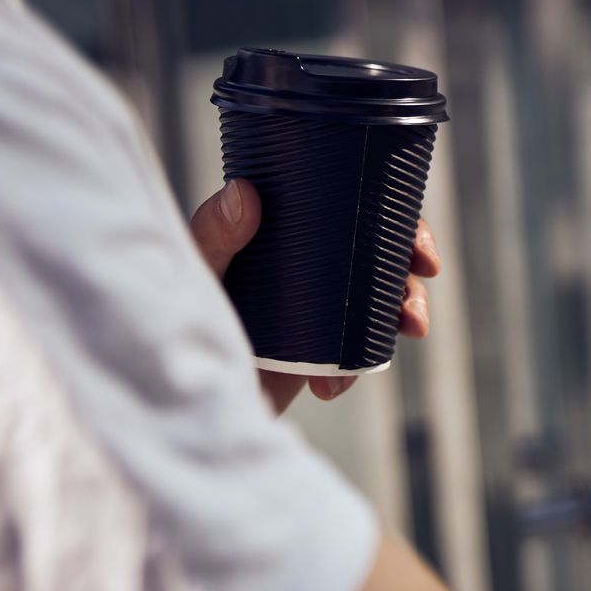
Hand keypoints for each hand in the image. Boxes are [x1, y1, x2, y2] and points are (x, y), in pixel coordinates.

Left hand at [189, 178, 441, 414]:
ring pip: (375, 307)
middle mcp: (306, 268)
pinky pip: (351, 356)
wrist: (173, 399)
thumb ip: (214, 236)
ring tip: (399, 340)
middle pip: (378, 261)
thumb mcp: (194, 271)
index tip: (421, 252)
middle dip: (409, 285)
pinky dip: (356, 370)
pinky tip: (333, 386)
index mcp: (285, 234)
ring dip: (398, 320)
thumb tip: (246, 191)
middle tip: (414, 313)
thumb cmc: (169, 323)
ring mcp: (312, 313)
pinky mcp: (309, 356)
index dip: (398, 226)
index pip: (353, 212)